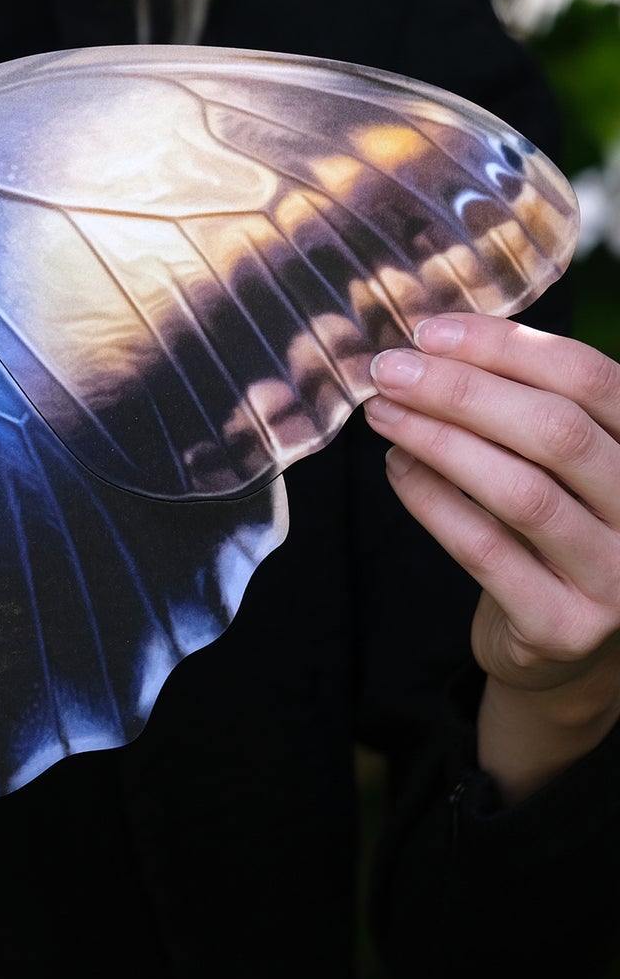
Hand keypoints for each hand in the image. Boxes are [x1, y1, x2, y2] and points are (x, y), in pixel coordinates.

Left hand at [363, 314, 619, 800]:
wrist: (561, 647)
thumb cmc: (550, 528)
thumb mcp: (555, 462)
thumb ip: (517, 404)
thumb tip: (430, 342)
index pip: (593, 380)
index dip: (507, 347)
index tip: (430, 331)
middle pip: (557, 432)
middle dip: (461, 390)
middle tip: (389, 370)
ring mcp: (615, 578)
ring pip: (522, 492)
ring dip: (439, 441)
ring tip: (382, 413)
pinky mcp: (563, 626)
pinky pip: (485, 550)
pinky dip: (431, 500)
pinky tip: (396, 467)